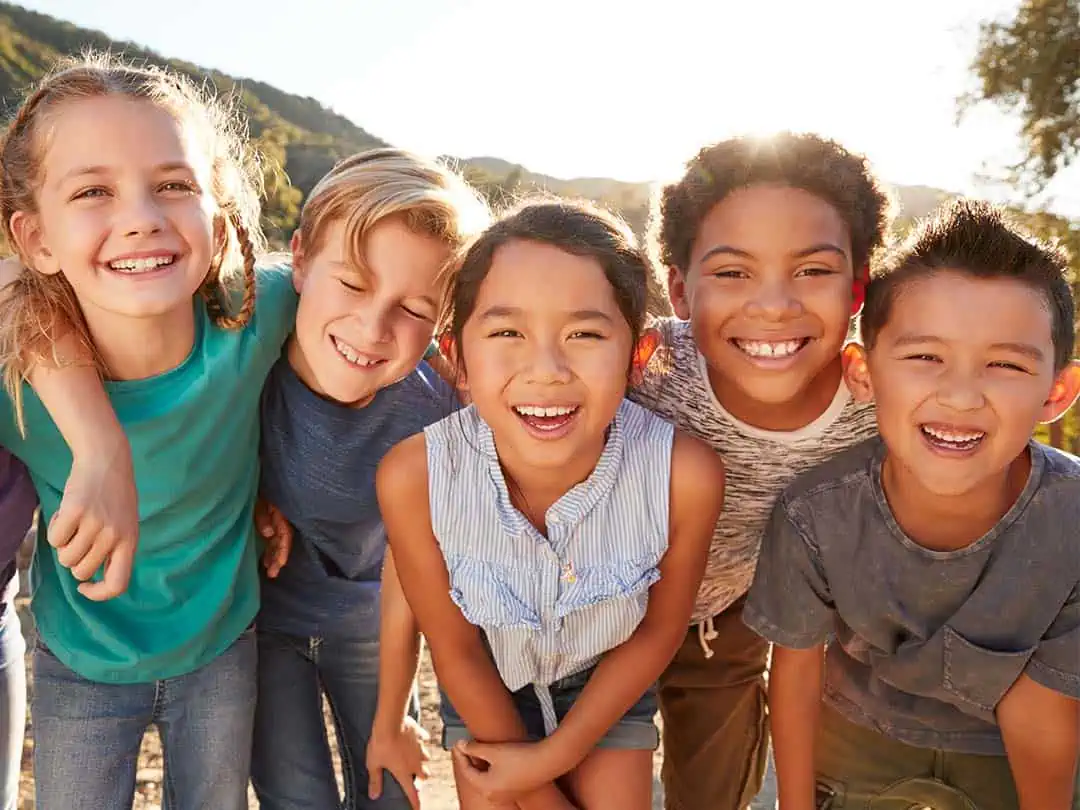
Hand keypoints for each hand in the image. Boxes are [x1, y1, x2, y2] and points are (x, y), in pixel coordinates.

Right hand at [50, 441, 137, 600]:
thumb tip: (90, 577)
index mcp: (130, 542)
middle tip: (79, 536)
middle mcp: (115, 536)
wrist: (108, 459)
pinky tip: (66, 514)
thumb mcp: (125, 524)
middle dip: (74, 559)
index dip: (98, 593)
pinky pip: (54, 539)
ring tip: (75, 522)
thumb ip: (114, 549)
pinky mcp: (76, 512)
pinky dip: (54, 528)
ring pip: (65, 557)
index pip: (118, 584)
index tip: (84, 586)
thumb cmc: (113, 495)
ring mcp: (96, 524)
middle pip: (81, 571)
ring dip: (63, 543)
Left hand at [254, 497, 291, 577]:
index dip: (284, 550)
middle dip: (278, 558)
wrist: (259, 482)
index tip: (281, 563)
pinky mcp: (268, 523)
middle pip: (282, 542)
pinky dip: (268, 549)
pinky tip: (265, 559)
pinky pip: (271, 539)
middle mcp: (280, 521)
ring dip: (273, 556)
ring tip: (269, 571)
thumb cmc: (260, 490)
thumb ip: (264, 516)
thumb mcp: (261, 501)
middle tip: (272, 574)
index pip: (285, 535)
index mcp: (281, 516)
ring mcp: (274, 522)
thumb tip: (269, 533)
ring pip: (276, 542)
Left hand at [366, 716, 430, 808]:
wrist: (390, 722)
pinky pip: (425, 740)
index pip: (412, 792)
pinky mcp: (421, 735)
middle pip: (425, 775)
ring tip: (416, 758)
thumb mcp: (374, 764)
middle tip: (415, 778)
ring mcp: (420, 749)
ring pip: (427, 758)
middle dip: (421, 778)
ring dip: (422, 760)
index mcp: (404, 772)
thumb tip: (374, 795)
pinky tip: (417, 739)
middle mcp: (415, 763)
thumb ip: (375, 780)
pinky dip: (422, 741)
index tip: (418, 808)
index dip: (416, 802)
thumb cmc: (380, 744)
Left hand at [452, 739, 559, 803]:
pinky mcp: (515, 791)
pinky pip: (497, 782)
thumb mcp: (493, 750)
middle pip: (476, 777)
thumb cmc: (521, 757)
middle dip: (471, 761)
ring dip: (482, 766)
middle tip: (467, 745)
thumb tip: (461, 745)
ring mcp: (505, 796)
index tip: (458, 743)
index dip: (461, 755)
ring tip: (481, 750)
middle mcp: (494, 796)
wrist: (547, 762)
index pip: (467, 771)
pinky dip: (493, 771)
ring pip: (486, 779)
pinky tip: (496, 760)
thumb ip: (474, 748)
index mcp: (486, 788)